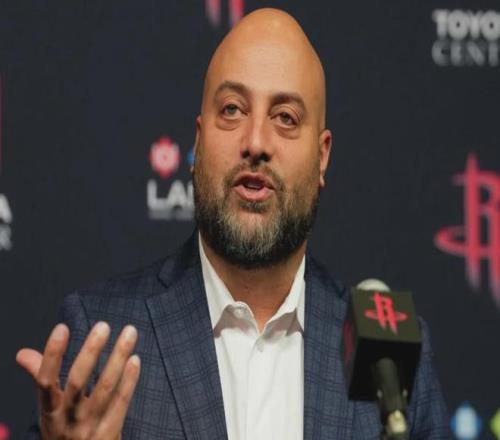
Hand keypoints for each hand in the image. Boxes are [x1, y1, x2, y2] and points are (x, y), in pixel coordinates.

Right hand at [16, 322, 140, 439]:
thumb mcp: (49, 409)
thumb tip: (23, 353)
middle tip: (103, 325)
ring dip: (118, 357)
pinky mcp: (110, 432)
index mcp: (50, 410)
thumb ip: (41, 377)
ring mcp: (90, 426)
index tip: (62, 327)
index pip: (45, 380)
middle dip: (90, 351)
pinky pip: (122, 403)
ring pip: (106, 387)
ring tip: (129, 332)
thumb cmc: (65, 429)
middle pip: (78, 381)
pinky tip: (135, 359)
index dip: (52, 354)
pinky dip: (129, 380)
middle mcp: (68, 418)